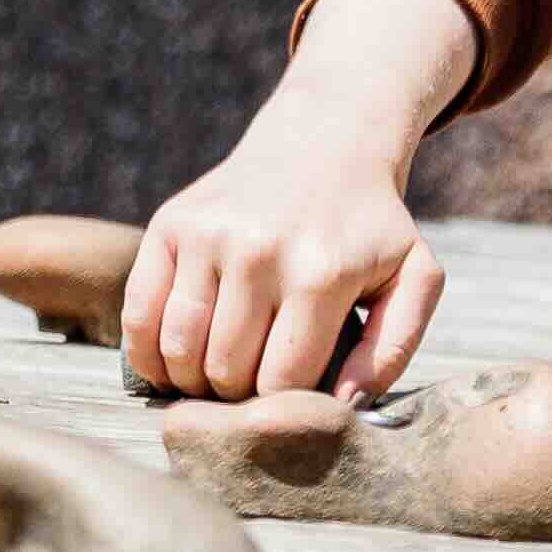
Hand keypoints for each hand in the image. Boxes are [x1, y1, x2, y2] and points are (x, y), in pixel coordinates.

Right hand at [126, 120, 446, 401]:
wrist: (324, 145)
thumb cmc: (370, 229)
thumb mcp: (413, 277)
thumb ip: (393, 348)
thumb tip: (346, 405)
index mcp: (322, 273)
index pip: (282, 381)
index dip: (285, 404)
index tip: (293, 392)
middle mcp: (259, 252)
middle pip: (226, 372)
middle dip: (240, 394)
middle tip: (255, 382)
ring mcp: (208, 236)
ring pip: (178, 350)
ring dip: (192, 380)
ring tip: (217, 375)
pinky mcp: (170, 225)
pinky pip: (138, 315)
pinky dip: (147, 354)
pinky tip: (172, 362)